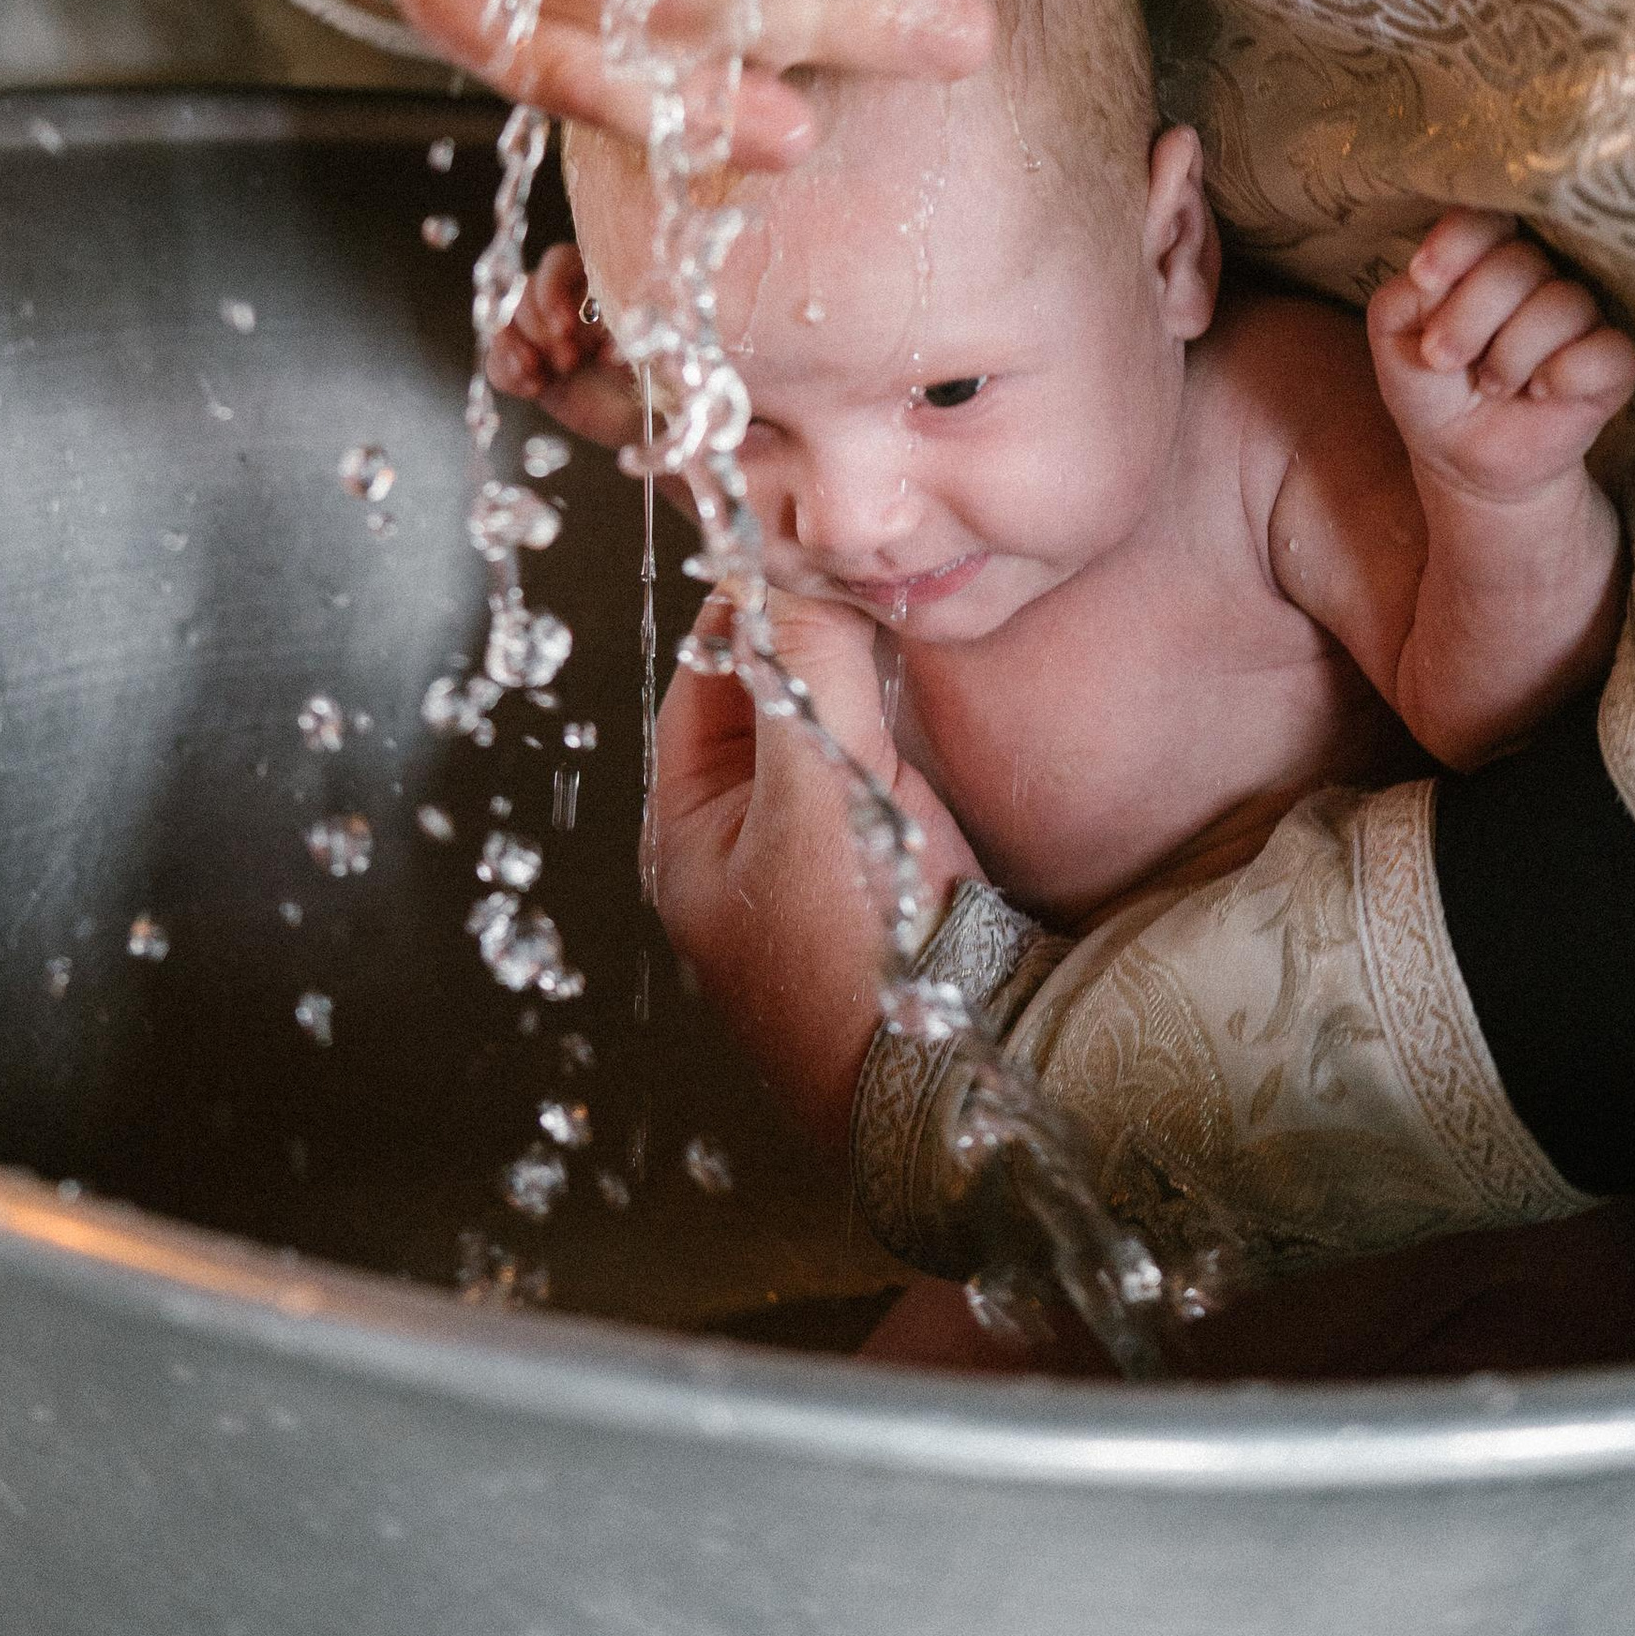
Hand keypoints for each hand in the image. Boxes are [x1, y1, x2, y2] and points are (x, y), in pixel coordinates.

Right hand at [484, 244, 645, 446]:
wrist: (647, 416)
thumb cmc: (658, 373)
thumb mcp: (650, 348)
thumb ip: (630, 332)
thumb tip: (607, 339)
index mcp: (594, 281)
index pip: (556, 261)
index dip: (552, 291)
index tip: (565, 327)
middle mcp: (563, 300)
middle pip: (524, 291)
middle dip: (540, 328)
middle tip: (570, 361)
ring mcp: (540, 333)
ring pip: (504, 321)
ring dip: (518, 349)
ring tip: (547, 376)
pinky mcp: (527, 364)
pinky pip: (495, 359)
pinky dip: (507, 372)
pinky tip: (534, 388)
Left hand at [650, 586, 975, 1151]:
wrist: (947, 1088)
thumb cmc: (854, 960)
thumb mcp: (816, 795)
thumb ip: (804, 674)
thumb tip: (789, 567)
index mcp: (688, 836)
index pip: (701, 682)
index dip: (743, 609)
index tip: (790, 546)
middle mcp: (742, 851)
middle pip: (766, 704)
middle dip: (807, 637)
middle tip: (852, 569)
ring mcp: (815, 872)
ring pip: (826, 735)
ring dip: (854, 678)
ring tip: (890, 614)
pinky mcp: (886, 887)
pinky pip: (876, 777)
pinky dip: (891, 727)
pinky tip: (921, 693)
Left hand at [1366, 212, 1634, 507]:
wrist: (1461, 456)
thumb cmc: (1429, 383)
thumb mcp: (1394, 335)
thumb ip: (1405, 295)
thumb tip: (1438, 280)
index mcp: (1487, 255)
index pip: (1486, 218)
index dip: (1457, 244)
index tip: (1423, 279)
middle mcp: (1540, 275)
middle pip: (1520, 262)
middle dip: (1471, 316)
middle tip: (1445, 359)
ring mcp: (1581, 317)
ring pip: (1564, 303)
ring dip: (1511, 354)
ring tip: (1491, 386)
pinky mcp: (1612, 364)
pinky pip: (1609, 351)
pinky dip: (1565, 374)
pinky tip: (1539, 393)